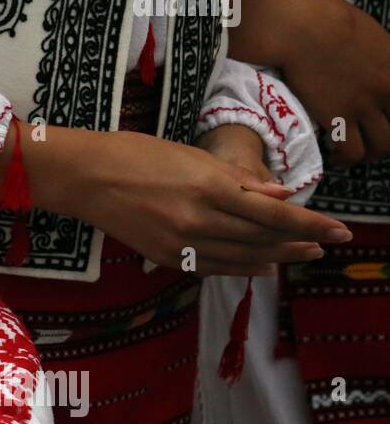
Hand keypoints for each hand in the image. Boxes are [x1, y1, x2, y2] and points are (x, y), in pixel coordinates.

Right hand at [15, 126, 349, 275]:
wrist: (84, 177)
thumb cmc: (134, 154)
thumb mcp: (191, 156)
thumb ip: (237, 180)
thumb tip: (279, 197)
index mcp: (208, 187)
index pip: (274, 214)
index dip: (311, 225)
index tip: (340, 231)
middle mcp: (198, 220)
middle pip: (263, 240)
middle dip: (300, 244)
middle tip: (327, 245)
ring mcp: (181, 243)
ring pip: (243, 257)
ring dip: (277, 258)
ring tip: (302, 256)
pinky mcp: (167, 256)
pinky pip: (215, 267)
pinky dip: (243, 269)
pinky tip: (262, 268)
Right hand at [232, 0, 389, 166]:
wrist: (301, 27)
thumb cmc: (326, 20)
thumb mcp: (371, 35)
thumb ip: (382, 57)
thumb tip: (377, 65)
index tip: (382, 118)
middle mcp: (387, 88)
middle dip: (386, 138)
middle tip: (370, 138)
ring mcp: (364, 105)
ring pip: (382, 145)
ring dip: (370, 152)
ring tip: (353, 151)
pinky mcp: (338, 117)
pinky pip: (352, 150)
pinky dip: (347, 158)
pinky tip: (335, 154)